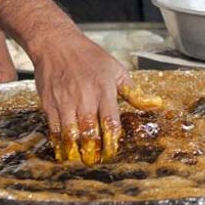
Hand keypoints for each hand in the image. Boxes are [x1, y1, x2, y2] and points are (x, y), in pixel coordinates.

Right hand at [29, 26, 132, 165]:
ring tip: (81, 159)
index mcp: (104, 90)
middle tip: (96, 161)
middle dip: (94, 152)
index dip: (112, 143)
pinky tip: (64, 150)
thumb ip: (134, 92)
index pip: (110, 123)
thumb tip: (154, 104)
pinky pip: (54, 130)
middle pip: (90, 133)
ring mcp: (65, 102)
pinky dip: (59, 143)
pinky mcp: (49, 104)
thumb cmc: (87, 56)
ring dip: (76, 151)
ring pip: (71, 135)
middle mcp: (84, 98)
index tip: (112, 152)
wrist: (56, 43)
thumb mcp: (115, 69)